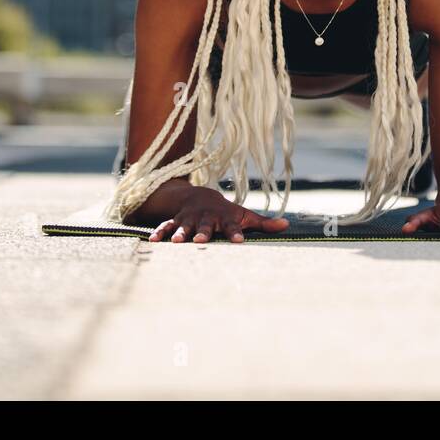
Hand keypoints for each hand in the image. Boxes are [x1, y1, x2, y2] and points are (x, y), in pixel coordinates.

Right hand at [146, 185, 289, 242]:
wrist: (201, 196)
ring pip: (184, 226)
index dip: (235, 233)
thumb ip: (263, 224)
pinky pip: (166, 226)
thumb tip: (287, 226)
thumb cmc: (227, 212)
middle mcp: (207, 218)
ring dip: (180, 233)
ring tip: (177, 242)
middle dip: (203, 232)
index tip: (239, 241)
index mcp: (225, 218)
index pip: (233, 226)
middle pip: (206, 226)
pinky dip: (159, 233)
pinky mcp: (176, 221)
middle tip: (202, 240)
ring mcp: (190, 219)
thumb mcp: (244, 216)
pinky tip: (152, 242)